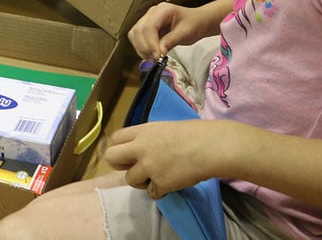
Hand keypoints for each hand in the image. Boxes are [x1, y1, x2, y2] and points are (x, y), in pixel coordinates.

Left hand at [105, 120, 219, 197]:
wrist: (209, 147)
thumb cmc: (193, 134)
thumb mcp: (164, 128)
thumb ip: (148, 138)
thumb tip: (141, 149)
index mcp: (142, 131)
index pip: (115, 138)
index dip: (119, 147)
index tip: (127, 154)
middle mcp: (140, 148)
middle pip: (112, 158)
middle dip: (119, 165)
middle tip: (133, 168)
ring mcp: (148, 167)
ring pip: (130, 180)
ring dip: (142, 181)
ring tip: (157, 177)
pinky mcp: (160, 184)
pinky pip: (151, 193)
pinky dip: (160, 191)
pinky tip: (171, 183)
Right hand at [128, 2, 207, 58]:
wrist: (199, 21)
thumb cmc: (195, 24)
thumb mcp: (186, 32)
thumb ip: (171, 41)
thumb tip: (159, 53)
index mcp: (162, 10)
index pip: (148, 27)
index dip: (150, 43)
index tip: (157, 56)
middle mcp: (152, 13)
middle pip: (138, 30)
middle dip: (144, 47)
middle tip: (155, 59)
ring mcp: (148, 19)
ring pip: (135, 34)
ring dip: (141, 48)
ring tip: (153, 58)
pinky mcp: (147, 27)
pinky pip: (138, 38)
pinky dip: (142, 48)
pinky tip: (152, 54)